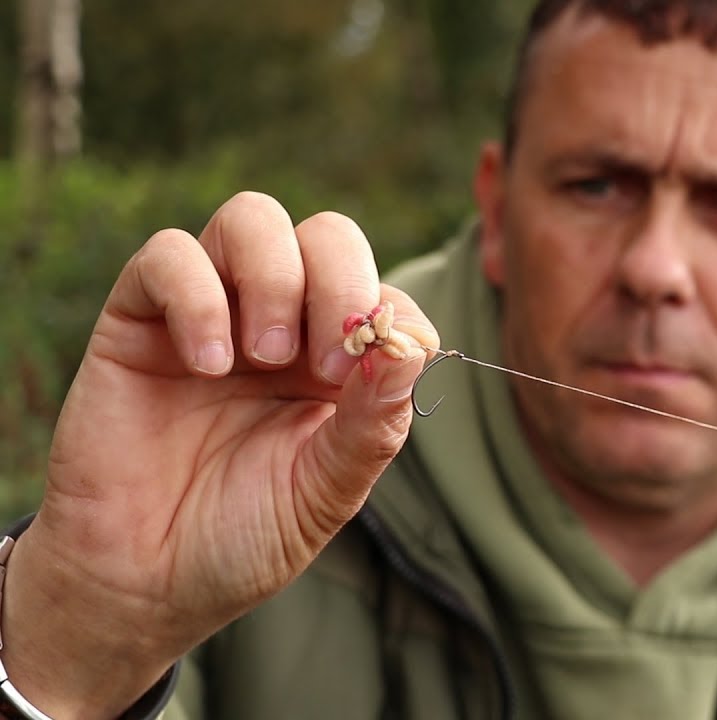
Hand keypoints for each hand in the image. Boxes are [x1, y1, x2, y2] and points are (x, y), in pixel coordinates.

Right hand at [0, 193, 437, 718]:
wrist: (144, 582)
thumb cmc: (245, 535)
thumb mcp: (327, 491)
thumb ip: (374, 422)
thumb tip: (412, 345)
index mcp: (339, 363)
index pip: (386, 295)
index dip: (389, 318)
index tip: (367, 374)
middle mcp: (283, 323)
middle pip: (328, 236)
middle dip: (339, 283)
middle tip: (322, 362)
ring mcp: (212, 312)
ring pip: (252, 219)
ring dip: (274, 278)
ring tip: (263, 357)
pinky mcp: (139, 317)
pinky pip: (168, 253)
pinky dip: (196, 295)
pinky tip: (207, 365)